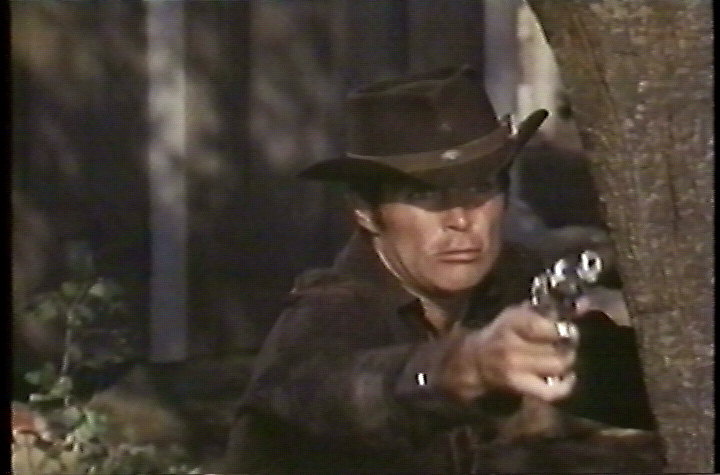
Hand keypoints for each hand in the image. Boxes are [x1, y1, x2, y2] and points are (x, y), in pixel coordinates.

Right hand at [440, 300, 580, 403]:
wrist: (478, 359)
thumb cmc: (503, 332)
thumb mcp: (518, 314)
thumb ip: (547, 310)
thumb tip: (583, 305)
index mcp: (512, 323)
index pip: (543, 326)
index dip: (562, 329)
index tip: (568, 328)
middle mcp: (512, 345)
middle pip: (555, 348)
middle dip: (568, 346)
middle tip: (568, 344)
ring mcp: (515, 368)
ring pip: (557, 367)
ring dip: (566, 362)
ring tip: (564, 356)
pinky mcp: (518, 387)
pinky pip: (550, 391)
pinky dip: (564, 386)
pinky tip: (566, 377)